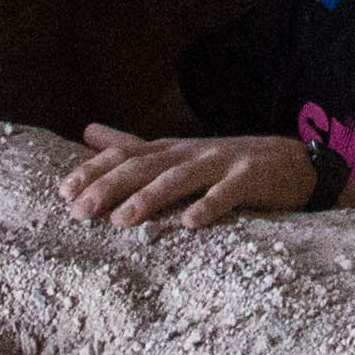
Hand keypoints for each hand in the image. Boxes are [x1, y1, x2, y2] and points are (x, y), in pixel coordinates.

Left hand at [58, 126, 329, 229]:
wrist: (291, 163)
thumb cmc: (224, 163)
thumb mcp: (176, 153)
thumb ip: (132, 144)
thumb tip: (88, 131)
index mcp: (170, 149)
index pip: (125, 155)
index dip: (94, 171)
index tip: (64, 193)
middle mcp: (190, 152)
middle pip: (145, 166)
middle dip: (110, 187)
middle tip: (80, 212)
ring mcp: (221, 162)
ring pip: (179, 178)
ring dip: (149, 198)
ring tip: (122, 220)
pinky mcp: (251, 177)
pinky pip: (229, 193)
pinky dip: (209, 204)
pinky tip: (190, 222)